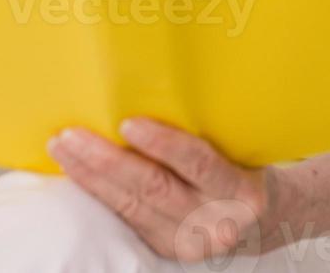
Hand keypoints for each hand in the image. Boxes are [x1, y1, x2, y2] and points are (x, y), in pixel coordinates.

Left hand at [47, 117, 288, 262]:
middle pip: (154, 188)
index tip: (129, 123)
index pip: (200, 164)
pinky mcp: (166, 249)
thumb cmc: (247, 163)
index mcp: (240, 190)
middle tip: (71, 135)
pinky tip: (76, 174)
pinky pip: (125, 219)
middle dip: (106, 161)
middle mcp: (215, 222)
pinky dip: (97, 194)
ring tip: (62, 148)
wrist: (267, 217)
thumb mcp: (242, 144)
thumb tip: (156, 80)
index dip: (164, 144)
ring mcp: (188, 241)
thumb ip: (209, 125)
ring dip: (90, 177)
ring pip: (131, 207)